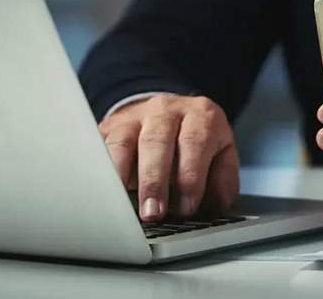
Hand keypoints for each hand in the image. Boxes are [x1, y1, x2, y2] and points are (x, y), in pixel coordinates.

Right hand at [98, 93, 238, 221]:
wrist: (169, 114)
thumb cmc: (197, 144)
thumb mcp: (221, 154)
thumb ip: (223, 179)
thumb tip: (216, 206)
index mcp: (201, 115)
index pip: (194, 142)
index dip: (190, 177)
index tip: (186, 207)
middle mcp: (166, 110)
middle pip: (157, 141)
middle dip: (154, 180)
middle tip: (154, 213)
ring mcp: (134, 116)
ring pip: (124, 141)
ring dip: (122, 176)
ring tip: (122, 206)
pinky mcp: (109, 127)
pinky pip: (100, 147)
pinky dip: (100, 170)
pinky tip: (103, 192)